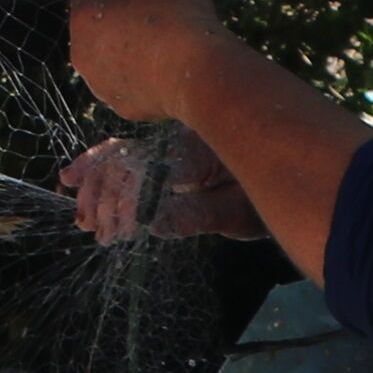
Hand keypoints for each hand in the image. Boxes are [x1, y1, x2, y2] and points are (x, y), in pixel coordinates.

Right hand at [64, 123, 261, 247]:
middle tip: (89, 227)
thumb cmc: (275, 192)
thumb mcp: (242, 212)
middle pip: (124, 160)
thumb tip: (152, 224)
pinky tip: (76, 180)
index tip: (115, 231)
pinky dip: (101, 167)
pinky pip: (127, 154)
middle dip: (102, 195)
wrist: (297, 168)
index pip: (147, 173)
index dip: (126, 202)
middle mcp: (177, 141)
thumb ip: (197, 215)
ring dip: (96, 185)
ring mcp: (171, 144)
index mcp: (194, 152)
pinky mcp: (168, 152)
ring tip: (82, 216)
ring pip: (119, 155)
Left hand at [67, 0, 234, 124]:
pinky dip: (145, 79)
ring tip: (165, 47)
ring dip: (130, 53)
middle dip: (118, 23)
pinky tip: (170, 72)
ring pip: (110, 62)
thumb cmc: (180, 19)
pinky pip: (131, 86)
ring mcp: (100, 86)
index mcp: (84, 17)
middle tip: (153, 20)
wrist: (201, 75)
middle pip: (95, 31)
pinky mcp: (123, 109)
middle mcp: (82, 54)